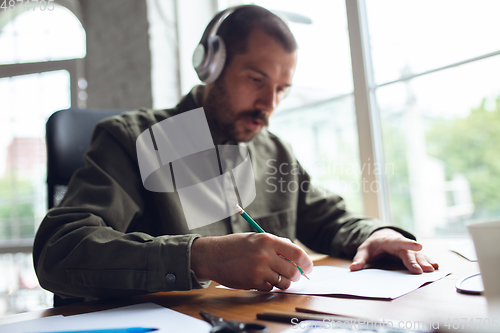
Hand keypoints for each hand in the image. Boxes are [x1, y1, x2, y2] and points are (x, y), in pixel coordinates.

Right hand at [191, 233, 312, 290]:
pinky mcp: (253, 282)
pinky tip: (260, 278)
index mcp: (268, 240)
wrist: (213, 255)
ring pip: (284, 282)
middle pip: (293, 271)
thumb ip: (276, 245)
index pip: (297, 253)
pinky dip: (269, 286)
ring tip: (275, 276)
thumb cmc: (235, 246)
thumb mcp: (256, 238)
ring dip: (283, 282)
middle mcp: (265, 254)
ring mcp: (259, 269)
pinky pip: (270, 288)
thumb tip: (296, 255)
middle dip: (297, 275)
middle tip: (294, 275)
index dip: (306, 262)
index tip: (308, 267)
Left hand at [349, 228, 438, 273]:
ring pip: (418, 255)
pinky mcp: (412, 254)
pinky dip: (428, 261)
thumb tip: (353, 268)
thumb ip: (360, 258)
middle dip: (417, 261)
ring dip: (426, 261)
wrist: (382, 237)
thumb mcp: (364, 250)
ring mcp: (407, 249)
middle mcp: (400, 244)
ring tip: (433, 269)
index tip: (418, 245)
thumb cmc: (373, 244)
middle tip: (425, 270)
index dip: (408, 244)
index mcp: (389, 241)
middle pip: (410, 252)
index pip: (399, 242)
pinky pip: (421, 257)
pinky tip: (436, 266)